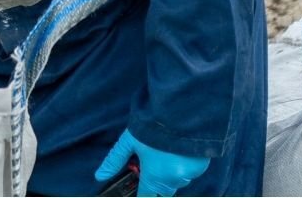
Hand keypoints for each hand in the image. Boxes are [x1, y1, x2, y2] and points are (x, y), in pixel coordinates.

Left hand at [94, 129, 208, 196]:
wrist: (181, 112)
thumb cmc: (151, 127)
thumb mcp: (128, 142)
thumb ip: (114, 161)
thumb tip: (99, 176)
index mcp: (155, 178)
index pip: (146, 196)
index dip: (141, 193)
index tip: (139, 189)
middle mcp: (175, 180)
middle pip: (163, 190)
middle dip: (156, 181)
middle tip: (151, 162)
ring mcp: (191, 174)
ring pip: (178, 180)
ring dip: (170, 172)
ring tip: (163, 151)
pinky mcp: (202, 165)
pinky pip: (190, 171)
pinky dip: (183, 164)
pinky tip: (176, 149)